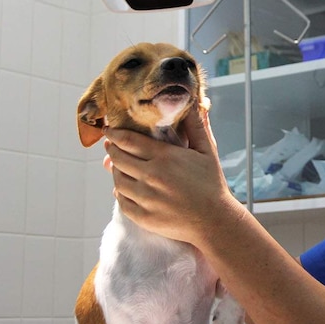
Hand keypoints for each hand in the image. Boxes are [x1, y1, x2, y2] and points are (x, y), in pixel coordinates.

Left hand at [104, 104, 238, 244]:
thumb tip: (192, 102)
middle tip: (111, 145)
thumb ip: (196, 126)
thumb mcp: (207, 151)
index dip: (115, 133)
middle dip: (112, 149)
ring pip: (117, 179)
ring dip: (115, 170)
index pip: (128, 140)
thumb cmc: (212, 184)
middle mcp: (151, 176)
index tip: (110, 129)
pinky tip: (124, 188)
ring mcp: (145, 198)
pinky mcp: (142, 216)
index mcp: (165, 157)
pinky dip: (119, 192)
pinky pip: (121, 200)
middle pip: (118, 158)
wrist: (214, 220)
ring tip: (118, 165)